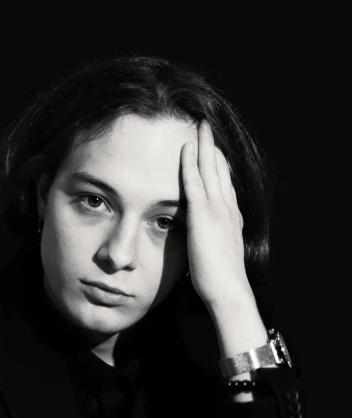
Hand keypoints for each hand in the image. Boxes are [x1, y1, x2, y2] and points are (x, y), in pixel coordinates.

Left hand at [180, 120, 254, 309]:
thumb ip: (208, 242)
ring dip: (204, 146)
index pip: (225, 185)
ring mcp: (217, 210)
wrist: (228, 291)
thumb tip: (198, 242)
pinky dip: (190, 162)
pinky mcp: (203, 215)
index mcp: (231, 219)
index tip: (214, 151)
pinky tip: (186, 147)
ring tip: (201, 125)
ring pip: (210, 169)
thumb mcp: (215, 255)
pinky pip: (195, 182)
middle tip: (208, 127)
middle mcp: (228, 209)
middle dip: (213, 147)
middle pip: (220, 170)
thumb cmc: (220, 281)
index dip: (219, 166)